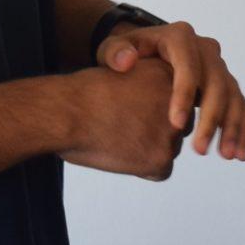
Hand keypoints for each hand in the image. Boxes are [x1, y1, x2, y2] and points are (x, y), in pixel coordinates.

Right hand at [60, 54, 189, 180]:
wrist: (66, 112)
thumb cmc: (84, 93)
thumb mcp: (125, 73)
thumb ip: (150, 88)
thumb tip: (160, 110)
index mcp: (169, 74)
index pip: (175, 99)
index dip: (150, 107)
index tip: (128, 108)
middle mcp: (179, 100)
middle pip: (178, 125)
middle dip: (156, 130)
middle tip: (123, 127)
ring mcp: (172, 130)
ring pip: (170, 148)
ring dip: (149, 149)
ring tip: (118, 138)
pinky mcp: (161, 157)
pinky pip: (161, 171)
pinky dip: (142, 169)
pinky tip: (120, 154)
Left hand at [96, 20, 244, 160]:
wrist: (140, 56)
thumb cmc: (124, 55)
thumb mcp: (112, 49)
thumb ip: (114, 52)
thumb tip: (127, 62)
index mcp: (180, 37)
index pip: (188, 64)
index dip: (184, 94)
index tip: (174, 125)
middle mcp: (205, 50)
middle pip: (217, 83)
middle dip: (211, 118)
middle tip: (199, 150)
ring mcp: (218, 68)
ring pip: (234, 96)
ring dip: (233, 127)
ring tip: (227, 156)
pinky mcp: (225, 86)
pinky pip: (240, 105)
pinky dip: (243, 129)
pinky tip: (240, 153)